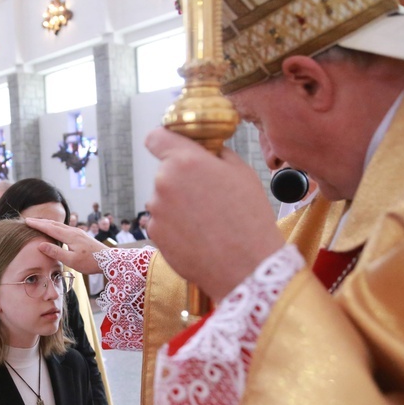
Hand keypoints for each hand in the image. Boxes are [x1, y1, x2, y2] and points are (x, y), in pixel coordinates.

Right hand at [24, 218, 107, 273]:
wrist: (109, 260)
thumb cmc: (90, 262)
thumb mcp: (71, 261)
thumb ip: (56, 252)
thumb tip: (40, 244)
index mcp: (70, 236)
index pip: (50, 228)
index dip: (38, 225)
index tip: (27, 221)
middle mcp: (73, 231)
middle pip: (54, 224)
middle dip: (41, 222)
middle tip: (28, 220)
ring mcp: (78, 232)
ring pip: (59, 225)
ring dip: (48, 223)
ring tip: (38, 223)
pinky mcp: (81, 235)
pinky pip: (64, 228)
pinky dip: (55, 226)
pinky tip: (55, 229)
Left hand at [145, 127, 284, 300]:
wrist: (245, 266)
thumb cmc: (249, 217)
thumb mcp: (241, 172)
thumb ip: (215, 153)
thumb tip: (204, 149)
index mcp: (184, 161)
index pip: (156, 137)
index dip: (165, 141)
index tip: (174, 147)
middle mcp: (163, 183)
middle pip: (165, 172)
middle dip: (182, 179)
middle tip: (208, 195)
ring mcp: (156, 210)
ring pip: (163, 199)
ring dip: (178, 204)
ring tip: (206, 220)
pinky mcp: (154, 234)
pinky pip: (162, 221)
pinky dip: (175, 226)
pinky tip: (198, 235)